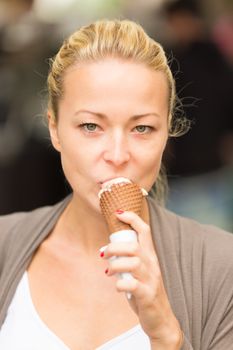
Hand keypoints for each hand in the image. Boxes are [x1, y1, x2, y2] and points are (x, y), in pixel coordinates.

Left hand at [102, 210, 182, 348]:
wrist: (161, 320)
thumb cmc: (145, 292)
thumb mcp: (139, 272)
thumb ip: (127, 260)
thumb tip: (106, 250)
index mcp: (150, 256)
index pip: (145, 230)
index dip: (132, 218)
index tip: (118, 212)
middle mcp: (153, 265)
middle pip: (134, 246)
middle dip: (114, 247)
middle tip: (104, 254)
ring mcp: (151, 280)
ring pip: (133, 263)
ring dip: (115, 265)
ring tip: (108, 271)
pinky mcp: (148, 295)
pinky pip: (132, 285)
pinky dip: (120, 284)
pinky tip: (117, 287)